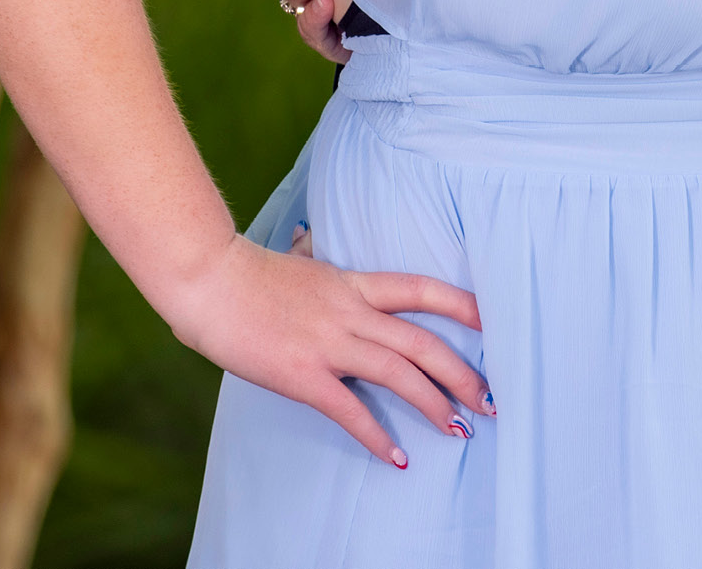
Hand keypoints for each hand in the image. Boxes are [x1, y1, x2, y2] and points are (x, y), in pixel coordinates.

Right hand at [160, 233, 490, 467]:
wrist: (207, 277)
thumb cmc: (245, 273)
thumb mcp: (298, 261)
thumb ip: (317, 261)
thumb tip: (312, 244)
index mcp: (354, 283)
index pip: (422, 289)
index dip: (463, 305)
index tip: (494, 322)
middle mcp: (351, 311)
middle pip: (423, 340)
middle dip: (463, 372)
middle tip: (492, 399)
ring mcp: (329, 342)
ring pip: (398, 372)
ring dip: (434, 403)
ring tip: (459, 429)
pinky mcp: (302, 374)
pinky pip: (349, 409)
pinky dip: (376, 435)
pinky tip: (395, 456)